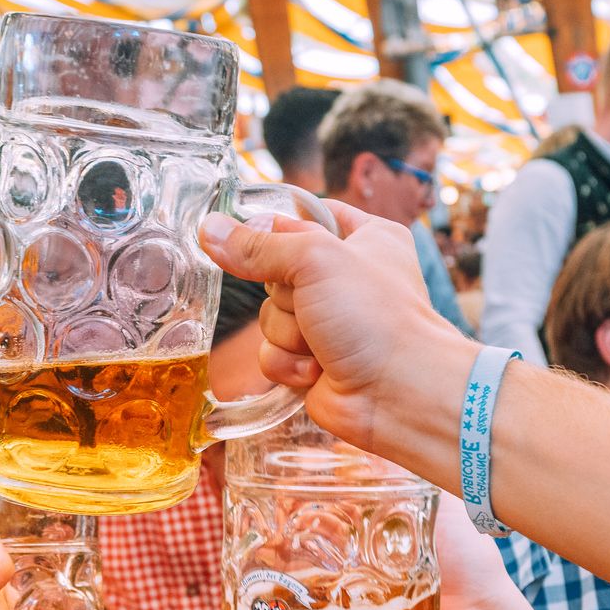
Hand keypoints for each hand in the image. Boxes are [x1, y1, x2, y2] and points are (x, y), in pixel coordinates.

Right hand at [197, 199, 465, 450]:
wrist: (400, 393)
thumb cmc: (376, 317)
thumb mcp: (314, 260)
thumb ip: (258, 245)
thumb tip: (209, 229)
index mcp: (365, 237)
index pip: (306, 215)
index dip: (280, 229)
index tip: (262, 238)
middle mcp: (347, 277)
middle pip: (276, 270)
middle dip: (286, 293)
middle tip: (313, 303)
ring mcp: (329, 322)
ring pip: (269, 315)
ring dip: (287, 332)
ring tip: (322, 344)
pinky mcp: (312, 360)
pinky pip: (272, 352)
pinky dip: (287, 363)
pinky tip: (316, 371)